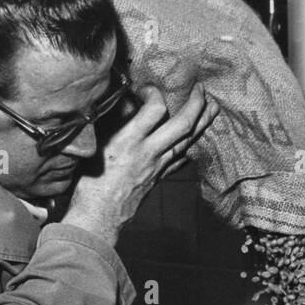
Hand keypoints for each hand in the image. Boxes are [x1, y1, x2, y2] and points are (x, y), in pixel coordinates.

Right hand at [62, 82, 218, 239]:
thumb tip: (126, 100)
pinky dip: (191, 146)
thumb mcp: (96, 145)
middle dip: (196, 104)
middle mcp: (150, 152)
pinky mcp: (159, 177)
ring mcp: (158, 166)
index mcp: (131, 140)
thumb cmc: (90, 181)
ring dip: (203, 123)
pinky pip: (181, 159)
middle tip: (201, 89)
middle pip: (183, 125)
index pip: (155, 109)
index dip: (154, 92)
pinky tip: (197, 139)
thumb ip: (114, 121)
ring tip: (213, 107)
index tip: (146, 88)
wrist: (99, 216)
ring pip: (188, 141)